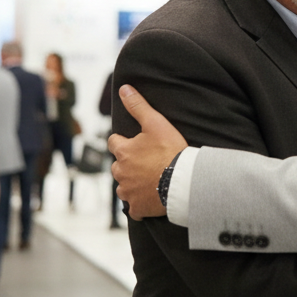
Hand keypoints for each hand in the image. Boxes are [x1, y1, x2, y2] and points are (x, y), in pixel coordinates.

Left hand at [109, 85, 187, 219]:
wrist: (183, 181)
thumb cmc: (170, 151)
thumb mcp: (156, 123)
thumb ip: (138, 106)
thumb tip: (124, 89)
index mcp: (123, 152)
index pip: (113, 142)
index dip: (124, 141)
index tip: (135, 143)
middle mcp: (120, 172)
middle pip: (118, 166)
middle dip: (128, 164)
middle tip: (147, 162)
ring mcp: (128, 192)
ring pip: (124, 187)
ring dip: (132, 184)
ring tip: (149, 180)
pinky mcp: (137, 208)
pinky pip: (134, 208)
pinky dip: (139, 204)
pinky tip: (150, 199)